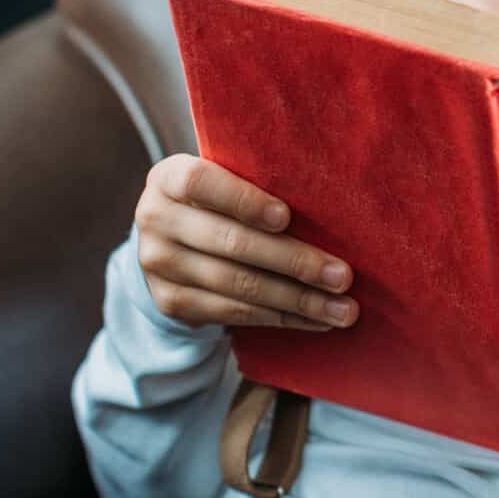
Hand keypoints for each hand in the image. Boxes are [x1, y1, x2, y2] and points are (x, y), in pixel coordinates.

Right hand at [134, 154, 355, 330]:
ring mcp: (159, 265)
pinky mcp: (171, 303)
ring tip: (342, 309)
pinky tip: (316, 320)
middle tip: (343, 276)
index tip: (287, 217)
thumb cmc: (222, 199)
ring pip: (237, 285)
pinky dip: (281, 317)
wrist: (171, 240)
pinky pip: (233, 313)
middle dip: (294, 262)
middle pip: (231, 243)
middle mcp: (155, 219)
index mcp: (169, 178)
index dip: (244, 201)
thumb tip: (332, 203)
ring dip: (298, 300)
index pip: (200, 183)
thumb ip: (260, 180)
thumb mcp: (227, 178)